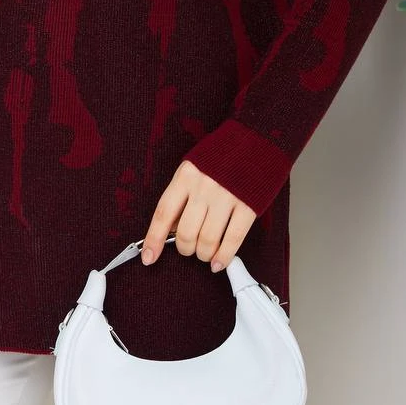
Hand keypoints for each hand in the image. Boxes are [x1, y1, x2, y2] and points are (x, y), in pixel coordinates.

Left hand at [139, 159, 257, 272]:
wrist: (257, 141)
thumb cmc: (221, 157)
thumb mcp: (193, 168)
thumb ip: (182, 195)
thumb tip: (170, 229)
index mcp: (186, 175)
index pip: (164, 213)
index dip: (154, 239)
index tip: (148, 257)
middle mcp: (204, 186)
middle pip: (185, 232)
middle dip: (184, 249)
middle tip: (188, 249)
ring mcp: (227, 196)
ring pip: (207, 240)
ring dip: (203, 254)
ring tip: (205, 253)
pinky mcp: (248, 206)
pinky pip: (232, 240)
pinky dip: (224, 256)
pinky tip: (218, 262)